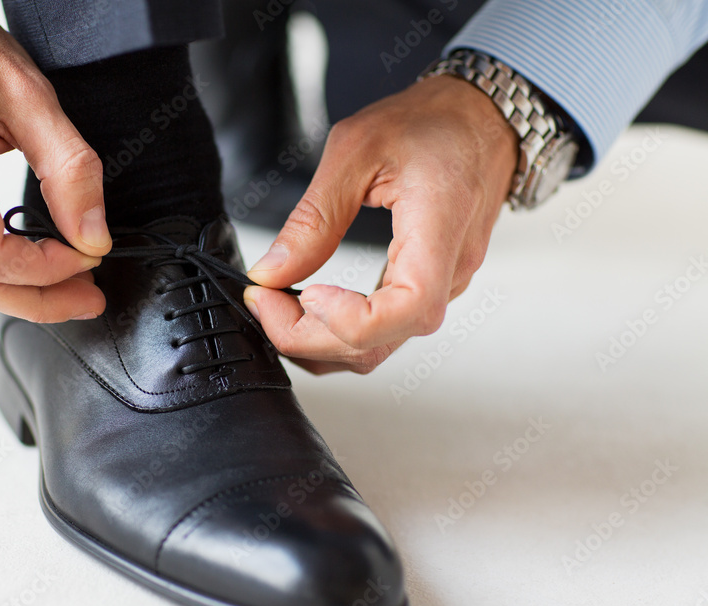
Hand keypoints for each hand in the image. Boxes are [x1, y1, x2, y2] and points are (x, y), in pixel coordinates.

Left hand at [243, 75, 517, 373]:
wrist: (481, 119)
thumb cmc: (433, 123)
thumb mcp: (356, 149)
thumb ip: (313, 218)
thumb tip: (272, 273)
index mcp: (440, 230)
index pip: (408, 311)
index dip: (349, 320)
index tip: (305, 294)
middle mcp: (448, 272)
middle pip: (379, 343)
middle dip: (308, 336)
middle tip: (263, 300)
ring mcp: (440, 286)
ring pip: (377, 348)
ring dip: (318, 341)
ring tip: (276, 304)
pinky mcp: (426, 288)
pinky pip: (382, 332)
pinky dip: (336, 332)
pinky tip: (305, 309)